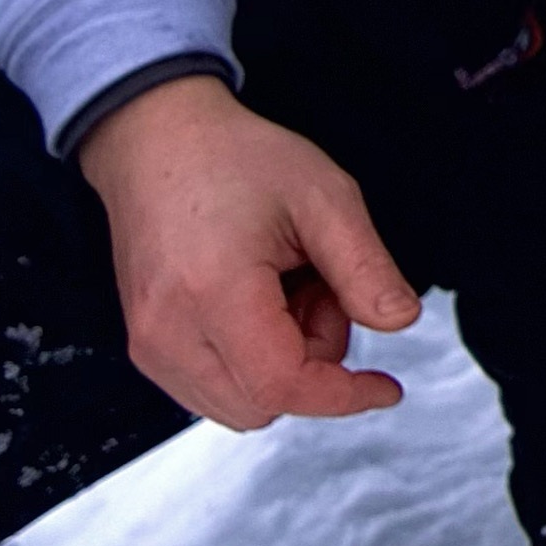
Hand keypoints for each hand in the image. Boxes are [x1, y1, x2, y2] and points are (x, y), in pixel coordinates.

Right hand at [77, 75, 421, 429]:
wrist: (157, 141)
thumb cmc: (237, 160)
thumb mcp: (325, 198)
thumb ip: (365, 268)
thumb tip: (401, 323)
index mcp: (213, 293)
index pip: (282, 385)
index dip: (344, 395)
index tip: (387, 387)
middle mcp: (167, 332)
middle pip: (263, 404)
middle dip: (313, 361)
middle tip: (321, 286)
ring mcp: (147, 345)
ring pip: (239, 404)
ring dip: (282, 363)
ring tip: (288, 286)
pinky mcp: (145, 346)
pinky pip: (210, 388)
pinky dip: (250, 361)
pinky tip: (260, 301)